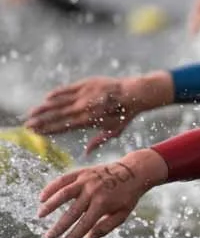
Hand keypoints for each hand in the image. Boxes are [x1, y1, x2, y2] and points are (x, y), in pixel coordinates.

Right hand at [25, 72, 172, 153]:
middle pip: (57, 115)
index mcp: (89, 121)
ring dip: (44, 107)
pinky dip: (56, 94)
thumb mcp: (114, 131)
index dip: (48, 129)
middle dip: (41, 121)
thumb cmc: (125, 115)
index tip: (37, 132)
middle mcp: (84, 108)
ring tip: (31, 112)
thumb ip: (99, 141)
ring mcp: (84, 95)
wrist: (134, 94)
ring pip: (58, 102)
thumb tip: (86, 153)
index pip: (63, 127)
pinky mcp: (86, 84)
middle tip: (27, 125)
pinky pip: (67, 89)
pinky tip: (47, 98)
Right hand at [37, 149, 167, 237]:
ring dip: (49, 205)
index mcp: (103, 205)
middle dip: (58, 228)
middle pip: (71, 213)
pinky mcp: (82, 172)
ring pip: (63, 194)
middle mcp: (93, 192)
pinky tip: (42, 197)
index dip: (71, 237)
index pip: (83, 225)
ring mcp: (86, 181)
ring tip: (40, 216)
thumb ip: (105, 227)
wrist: (134, 171)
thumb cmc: (128, 196)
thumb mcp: (122, 214)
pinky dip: (51, 188)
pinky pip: (63, 179)